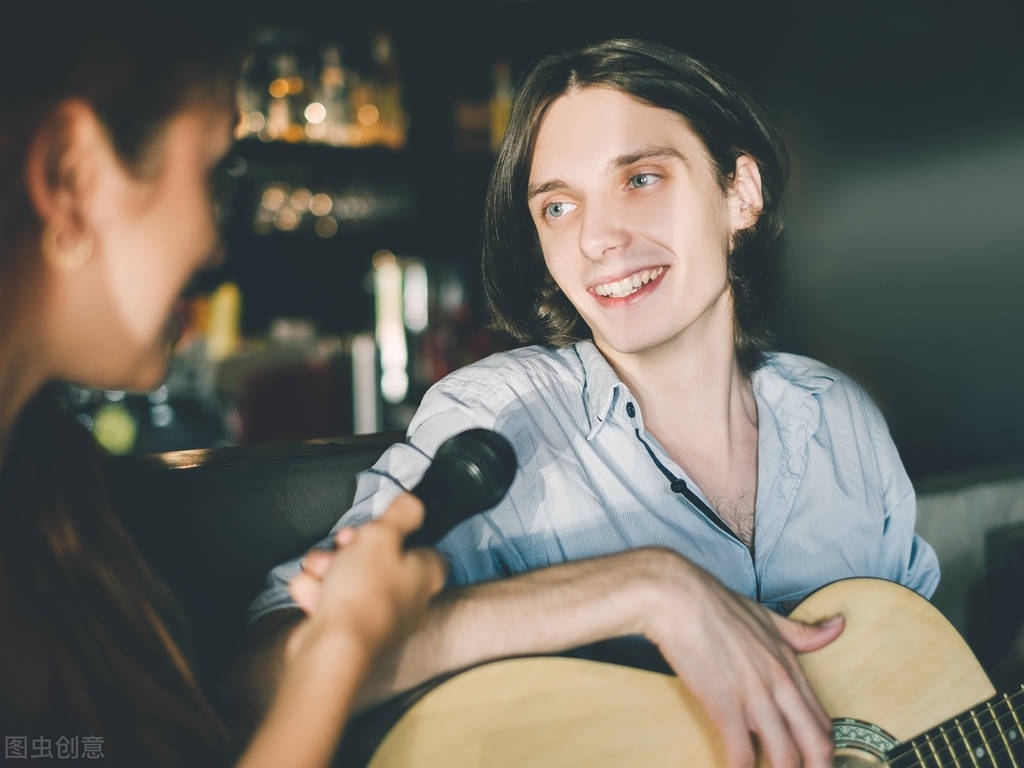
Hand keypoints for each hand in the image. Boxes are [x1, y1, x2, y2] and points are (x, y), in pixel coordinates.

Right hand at [287, 493, 447, 665]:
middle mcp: (408, 601)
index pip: (420, 547)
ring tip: (319, 569)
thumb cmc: (364, 591)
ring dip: (327, 568)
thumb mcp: (383, 536)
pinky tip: (309, 593)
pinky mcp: (349, 632)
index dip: (394, 534)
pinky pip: (331, 602)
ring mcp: (378, 619)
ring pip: (350, 579)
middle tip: (342, 545)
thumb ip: (401, 514)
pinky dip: (317, 595)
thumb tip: (414, 503)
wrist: (333, 648)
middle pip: (379, 561)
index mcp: (425, 576)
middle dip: (350, 548)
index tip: (374, 528)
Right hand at [642, 553, 842, 767]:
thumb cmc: (718, 605)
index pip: (824, 723)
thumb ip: (803, 632)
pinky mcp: (724, 707)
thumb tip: (838, 626)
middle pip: (817, 746)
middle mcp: (780, 686)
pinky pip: (742, 755)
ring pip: (786, 757)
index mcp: (791, 667)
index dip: (825, 753)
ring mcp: (754, 698)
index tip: (816, 765)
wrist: (678, 598)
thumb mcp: (768, 617)